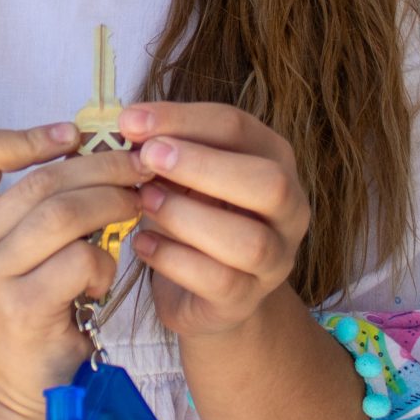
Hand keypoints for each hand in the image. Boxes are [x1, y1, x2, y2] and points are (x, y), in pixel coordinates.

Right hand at [0, 124, 149, 419]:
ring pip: (64, 213)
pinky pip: (80, 259)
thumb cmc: (22, 310)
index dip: (31, 134)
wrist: (9, 391)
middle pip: (41, 180)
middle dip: (102, 166)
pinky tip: (102, 279)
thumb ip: (29, 207)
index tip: (76, 135)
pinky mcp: (19, 306)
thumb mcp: (9, 251)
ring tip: (136, 208)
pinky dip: (104, 263)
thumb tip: (92, 151)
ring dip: (112, 205)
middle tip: (141, 168)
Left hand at [119, 102, 311, 339]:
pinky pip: (220, 281)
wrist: (208, 293)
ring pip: (250, 241)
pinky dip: (174, 259)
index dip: (182, 119)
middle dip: (203, 166)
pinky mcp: (247, 299)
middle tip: (148, 158)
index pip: (238, 128)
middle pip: (269, 183)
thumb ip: (167, 148)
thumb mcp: (185, 175)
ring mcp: (276, 259)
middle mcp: (290, 210)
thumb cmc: (195, 216)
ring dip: (188, 216)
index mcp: (275, 160)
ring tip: (143, 201)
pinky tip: (142, 243)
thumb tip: (130, 124)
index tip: (129, 121)